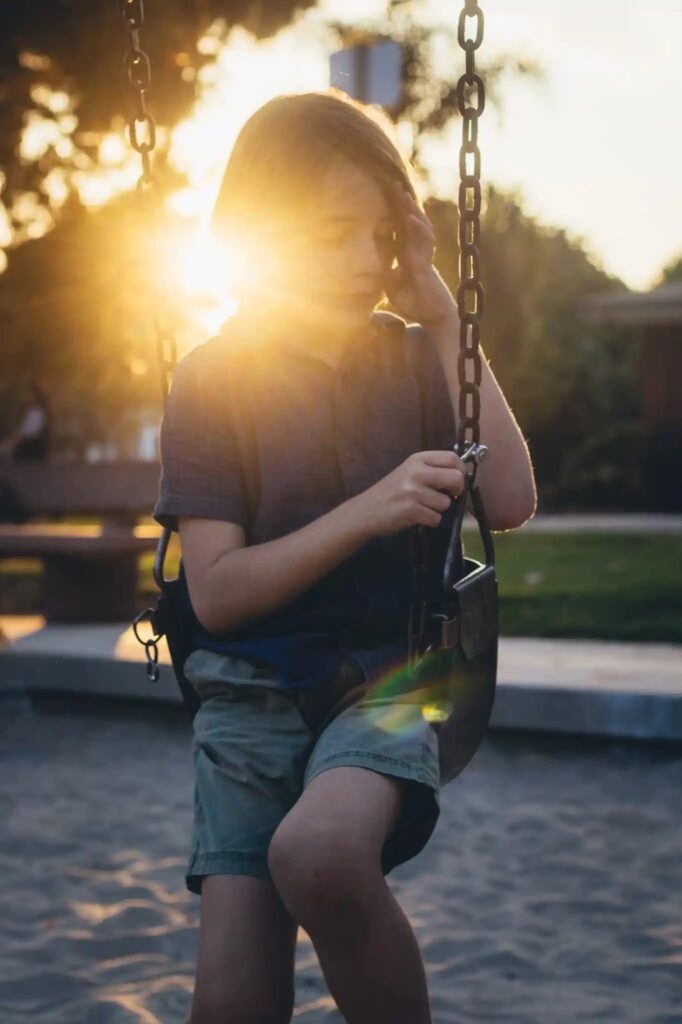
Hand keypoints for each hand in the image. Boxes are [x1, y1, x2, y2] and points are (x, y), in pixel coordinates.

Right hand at [356, 449, 467, 537]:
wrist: (366, 511)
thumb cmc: (391, 492)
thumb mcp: (409, 472)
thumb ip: (432, 470)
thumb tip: (461, 477)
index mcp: (417, 459)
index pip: (452, 458)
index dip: (460, 471)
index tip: (454, 482)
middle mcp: (416, 472)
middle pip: (456, 478)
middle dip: (457, 491)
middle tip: (447, 496)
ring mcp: (413, 491)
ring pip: (446, 502)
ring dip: (438, 509)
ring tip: (423, 507)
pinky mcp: (411, 509)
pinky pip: (435, 518)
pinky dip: (430, 521)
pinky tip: (417, 517)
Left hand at [383, 182, 458, 330]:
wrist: (435, 318)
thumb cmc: (416, 303)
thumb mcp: (393, 287)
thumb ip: (385, 273)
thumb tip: (374, 265)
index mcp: (408, 254)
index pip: (400, 227)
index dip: (394, 210)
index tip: (385, 192)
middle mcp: (418, 251)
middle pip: (410, 221)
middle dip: (402, 203)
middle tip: (392, 182)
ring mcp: (423, 257)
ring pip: (419, 228)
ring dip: (411, 210)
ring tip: (402, 193)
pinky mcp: (426, 267)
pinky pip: (423, 245)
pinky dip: (417, 230)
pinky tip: (411, 218)